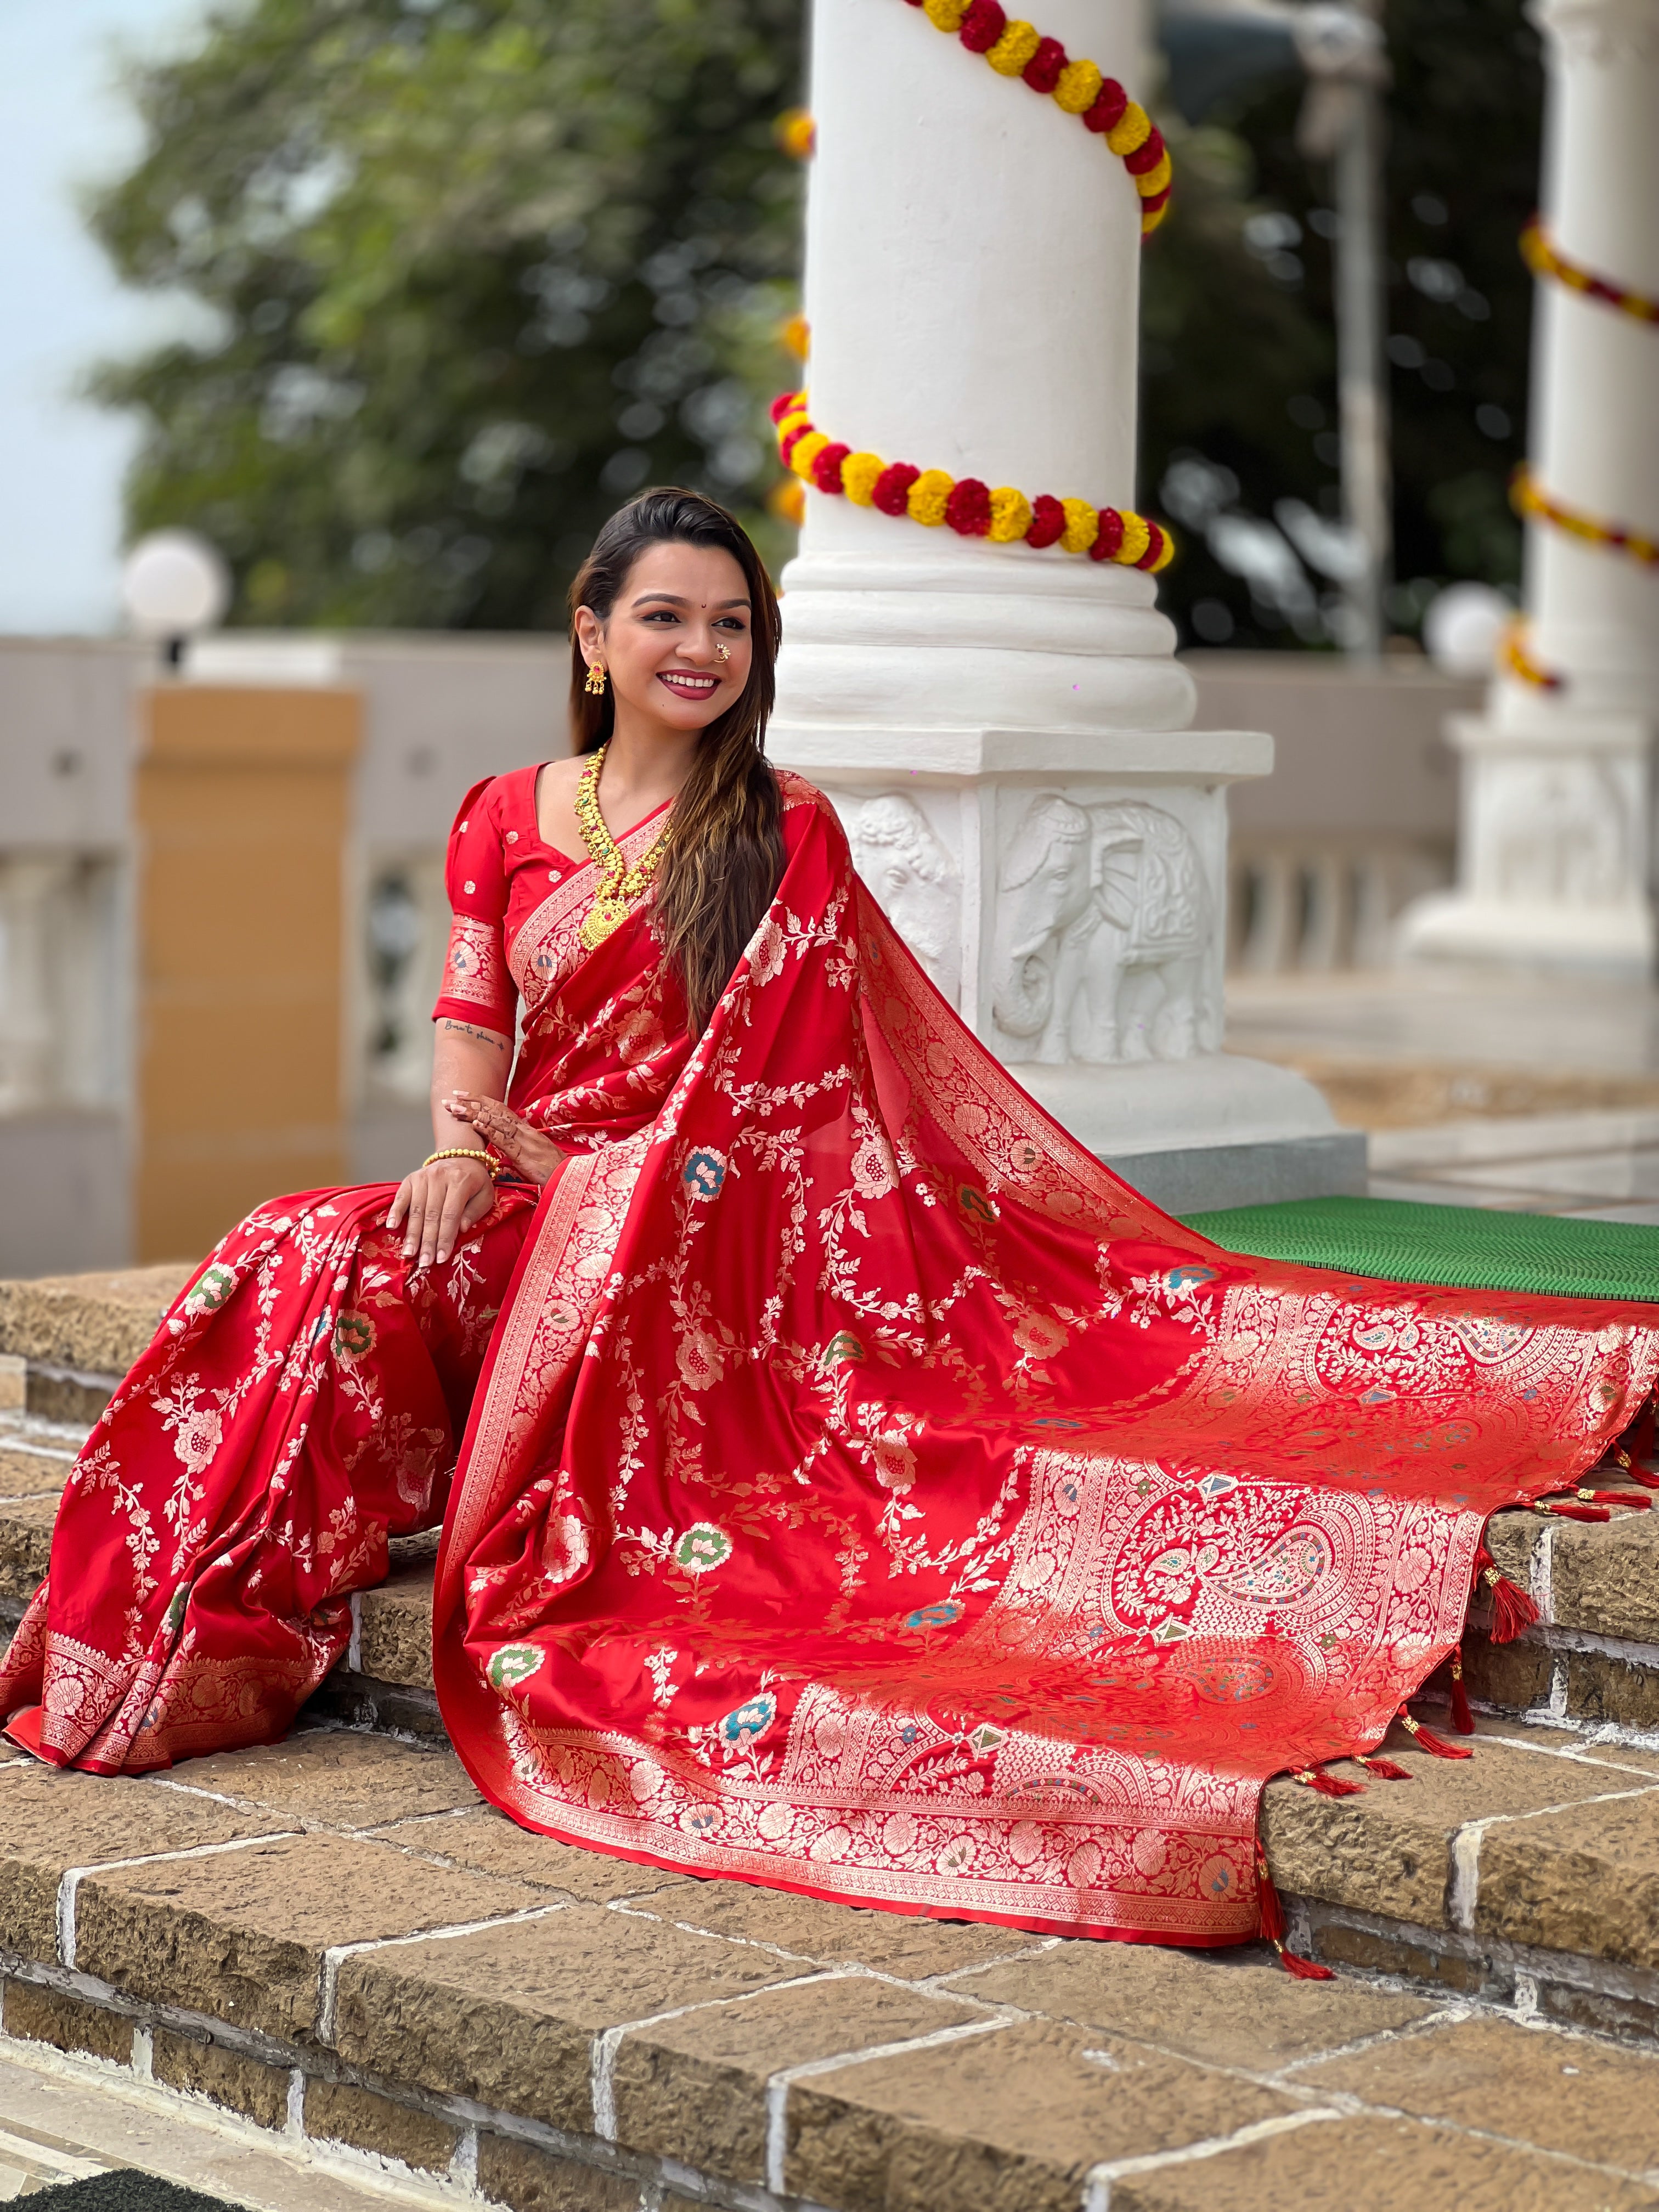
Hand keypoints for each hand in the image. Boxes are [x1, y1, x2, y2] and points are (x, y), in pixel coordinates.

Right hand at [386, 1156, 495, 1269]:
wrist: (461, 1157)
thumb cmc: (475, 1182)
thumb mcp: (485, 1195)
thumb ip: (475, 1212)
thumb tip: (462, 1229)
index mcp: (460, 1181)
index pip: (450, 1215)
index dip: (445, 1238)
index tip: (441, 1258)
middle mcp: (439, 1177)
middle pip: (431, 1215)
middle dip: (427, 1242)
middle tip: (424, 1262)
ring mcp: (423, 1176)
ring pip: (416, 1210)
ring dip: (412, 1234)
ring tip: (409, 1253)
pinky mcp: (411, 1178)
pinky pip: (401, 1196)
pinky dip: (395, 1211)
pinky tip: (391, 1226)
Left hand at [444, 1092, 566, 1186]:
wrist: (568, 1178)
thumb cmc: (550, 1171)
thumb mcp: (528, 1159)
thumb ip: (512, 1154)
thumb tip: (497, 1157)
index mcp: (524, 1130)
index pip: (499, 1110)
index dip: (481, 1101)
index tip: (462, 1096)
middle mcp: (523, 1130)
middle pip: (495, 1110)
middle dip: (472, 1102)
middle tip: (452, 1095)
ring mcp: (523, 1140)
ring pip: (496, 1121)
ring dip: (473, 1113)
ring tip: (455, 1108)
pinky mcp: (523, 1154)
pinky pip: (504, 1140)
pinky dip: (489, 1130)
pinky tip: (475, 1124)